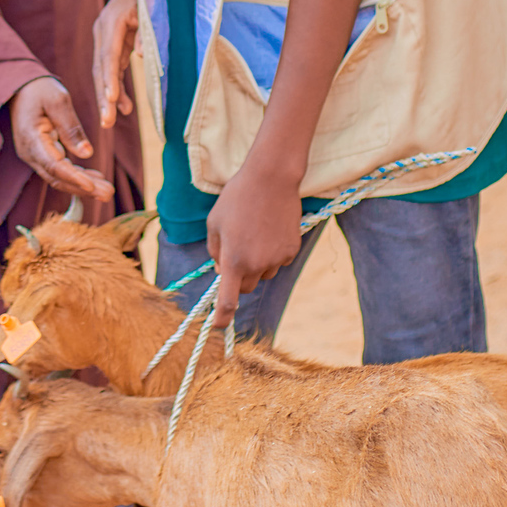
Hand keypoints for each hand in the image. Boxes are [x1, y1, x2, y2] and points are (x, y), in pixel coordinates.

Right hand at [9, 77, 113, 201]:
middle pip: (57, 177)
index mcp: (31, 138)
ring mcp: (34, 155)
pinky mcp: (41, 155)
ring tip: (107, 190)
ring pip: (59, 177)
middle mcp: (30, 152)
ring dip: (82, 186)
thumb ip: (71, 128)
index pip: (54, 165)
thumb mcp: (58, 100)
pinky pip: (59, 170)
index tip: (93, 186)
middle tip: (108, 193)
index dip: (73, 178)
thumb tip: (87, 154)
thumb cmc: (38, 90)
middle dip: (83, 188)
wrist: (19, 88)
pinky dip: (77, 176)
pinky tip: (95, 179)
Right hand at [92, 0, 137, 127]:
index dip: (109, 78)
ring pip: (103, 71)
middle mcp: (103, 29)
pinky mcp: (112, 43)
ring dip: (108, 96)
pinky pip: (112, 68)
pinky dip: (116, 87)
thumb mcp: (156, 8)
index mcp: (112, 19)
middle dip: (103, 95)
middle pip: (100, 67)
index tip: (110, 100)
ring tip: (111, 121)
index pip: (108, 54)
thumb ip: (149, 31)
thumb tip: (142, 57)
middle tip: (106, 122)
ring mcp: (105, 37)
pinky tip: (124, 107)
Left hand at [203, 160, 304, 330]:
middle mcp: (257, 264)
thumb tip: (222, 272)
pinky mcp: (292, 251)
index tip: (218, 326)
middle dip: (238, 278)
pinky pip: (278, 261)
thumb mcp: (214, 222)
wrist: (270, 179)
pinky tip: (268, 230)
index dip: (222, 317)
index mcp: (234, 260)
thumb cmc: (236, 198)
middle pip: (246, 287)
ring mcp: (277, 259)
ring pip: (263, 274)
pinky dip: (271, 253)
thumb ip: (215, 251)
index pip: (228, 300)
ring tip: (252, 233)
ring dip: (255, 264)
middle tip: (234, 253)